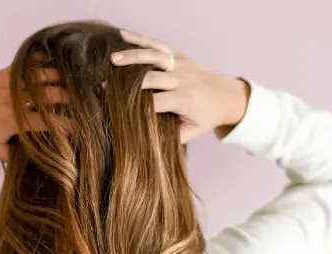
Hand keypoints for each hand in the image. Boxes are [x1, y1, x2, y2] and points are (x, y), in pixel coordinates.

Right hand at [111, 30, 250, 142]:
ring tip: (112, 58)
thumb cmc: (206, 117)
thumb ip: (171, 136)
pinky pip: (157, 45)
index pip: (155, 103)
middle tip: (104, 85)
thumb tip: (145, 142)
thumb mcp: (192, 132)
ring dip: (132, 56)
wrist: (227, 95)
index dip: (134, 106)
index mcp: (184, 99)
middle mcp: (182, 79)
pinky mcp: (178, 55)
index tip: (114, 108)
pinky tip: (122, 34)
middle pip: (151, 78)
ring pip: (154, 56)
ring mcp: (180, 64)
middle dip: (128, 82)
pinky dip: (140, 38)